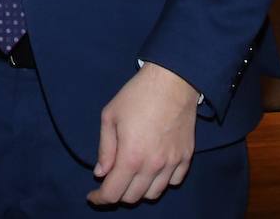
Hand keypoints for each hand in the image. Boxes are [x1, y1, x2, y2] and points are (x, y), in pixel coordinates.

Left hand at [89, 63, 196, 206]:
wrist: (172, 81)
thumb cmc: (136, 95)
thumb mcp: (110, 116)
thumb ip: (105, 149)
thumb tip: (100, 173)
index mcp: (131, 156)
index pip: (113, 193)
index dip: (100, 198)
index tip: (93, 196)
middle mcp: (153, 166)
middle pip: (133, 197)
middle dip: (118, 193)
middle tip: (111, 180)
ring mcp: (172, 163)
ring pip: (154, 194)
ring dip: (139, 190)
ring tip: (132, 176)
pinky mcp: (187, 157)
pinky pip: (173, 182)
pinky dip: (161, 182)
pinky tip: (153, 169)